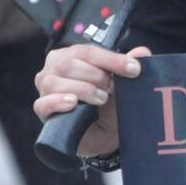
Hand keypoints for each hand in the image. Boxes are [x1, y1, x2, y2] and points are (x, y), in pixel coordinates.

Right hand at [33, 43, 152, 155]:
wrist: (107, 133)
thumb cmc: (111, 102)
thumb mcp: (124, 84)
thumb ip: (131, 66)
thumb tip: (142, 52)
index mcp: (73, 55)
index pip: (88, 52)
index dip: (112, 60)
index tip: (134, 69)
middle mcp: (54, 68)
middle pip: (68, 63)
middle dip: (96, 75)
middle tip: (114, 88)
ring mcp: (45, 89)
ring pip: (54, 82)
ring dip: (82, 89)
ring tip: (101, 99)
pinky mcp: (43, 111)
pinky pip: (42, 104)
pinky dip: (57, 102)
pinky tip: (73, 103)